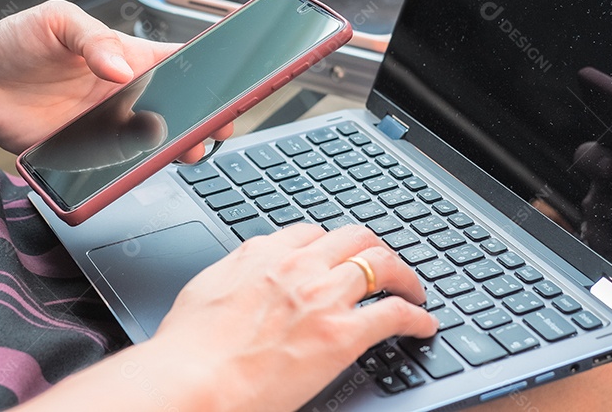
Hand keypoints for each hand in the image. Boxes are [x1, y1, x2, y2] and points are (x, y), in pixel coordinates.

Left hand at [0, 0, 232, 153]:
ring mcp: (107, 126)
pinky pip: (116, 166)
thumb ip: (92, 39)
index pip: (180, 61)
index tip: (233, 79)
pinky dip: (131, 170)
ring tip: (185, 150)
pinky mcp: (84, 153)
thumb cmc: (16, 41)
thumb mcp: (57, 21)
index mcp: (127, 56)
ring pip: (153, 142)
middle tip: (216, 127)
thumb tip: (121, 69)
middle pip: (177, 109)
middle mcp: (124, 94)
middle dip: (203, 119)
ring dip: (173, 148)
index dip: (210, 71)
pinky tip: (140, 165)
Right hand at [151, 224, 438, 410]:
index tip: (338, 256)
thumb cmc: (188, 349)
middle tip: (384, 265)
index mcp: (262, 254)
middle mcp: (297, 265)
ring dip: (404, 276)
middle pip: (353, 237)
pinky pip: (395, 314)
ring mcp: (323, 296)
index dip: (331, 244)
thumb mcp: (205, 293)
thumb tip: (240, 280)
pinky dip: (417, 316)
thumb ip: (233, 277)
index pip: (310, 233)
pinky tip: (424, 324)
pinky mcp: (343, 333)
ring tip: (412, 289)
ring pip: (381, 263)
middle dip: (374, 248)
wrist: (193, 380)